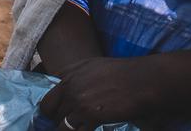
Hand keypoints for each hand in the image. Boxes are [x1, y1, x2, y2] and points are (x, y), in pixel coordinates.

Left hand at [39, 57, 154, 129]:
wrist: (143, 81)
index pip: (47, 94)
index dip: (51, 107)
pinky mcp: (89, 114)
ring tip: (80, 126)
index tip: (56, 114)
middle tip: (67, 124)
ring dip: (67, 129)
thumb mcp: (94, 66)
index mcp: (69, 72)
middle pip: (48, 110)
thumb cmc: (123, 74)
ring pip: (59, 124)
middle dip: (55, 120)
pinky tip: (89, 128)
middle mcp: (70, 84)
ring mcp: (78, 100)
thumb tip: (63, 91)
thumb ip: (75, 76)